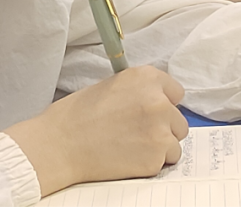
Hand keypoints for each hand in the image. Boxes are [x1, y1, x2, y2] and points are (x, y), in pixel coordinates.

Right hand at [5, 66, 187, 195]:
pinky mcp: (155, 157)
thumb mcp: (112, 86)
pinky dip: (150, 163)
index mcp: (146, 77)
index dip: (163, 104)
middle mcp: (158, 101)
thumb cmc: (78, 114)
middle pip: (178, 120)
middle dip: (163, 128)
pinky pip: (165, 161)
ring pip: (175, 142)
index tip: (150, 113)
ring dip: (159, 147)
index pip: (176, 92)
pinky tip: (128, 157)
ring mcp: (159, 130)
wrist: (61, 144)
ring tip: (131, 146)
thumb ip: (140, 90)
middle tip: (137, 133)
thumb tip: (158, 101)